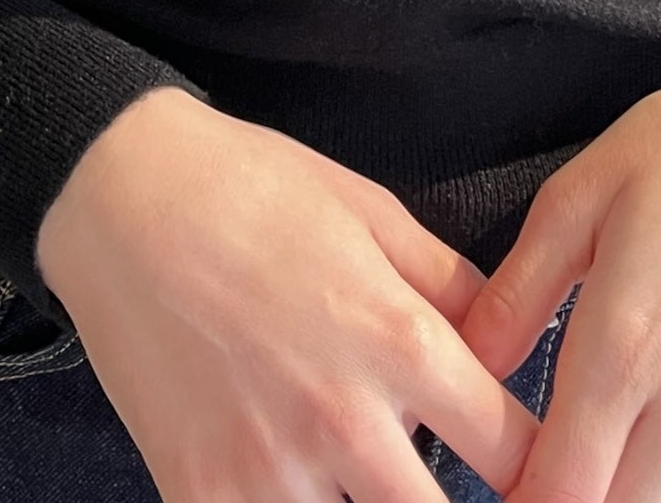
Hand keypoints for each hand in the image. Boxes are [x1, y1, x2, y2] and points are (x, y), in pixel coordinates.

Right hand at [35, 84, 541, 501]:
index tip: (539, 465)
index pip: (514, 450)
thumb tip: (507, 344)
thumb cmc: (251, 187)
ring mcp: (267, 469)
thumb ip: (451, 289)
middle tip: (460, 483)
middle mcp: (343, 419)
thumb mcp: (373, 212)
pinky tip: (302, 486)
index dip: (540, 462)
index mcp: (398, 341)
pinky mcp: (197, 492)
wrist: (120, 195)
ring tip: (367, 476)